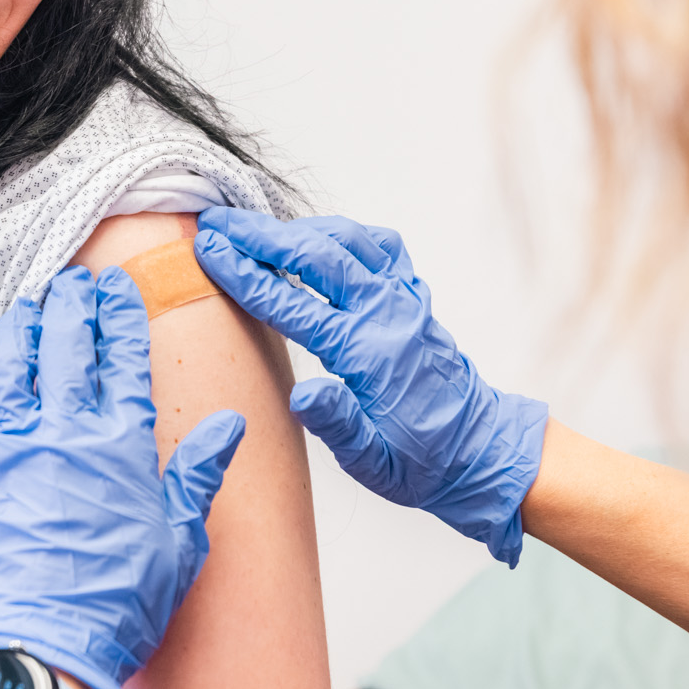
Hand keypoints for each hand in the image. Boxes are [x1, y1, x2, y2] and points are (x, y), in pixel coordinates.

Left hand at [0, 265, 245, 688]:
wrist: (48, 642)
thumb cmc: (119, 601)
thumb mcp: (180, 539)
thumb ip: (198, 472)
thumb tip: (229, 427)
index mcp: (121, 442)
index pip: (122, 356)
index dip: (122, 314)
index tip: (120, 289)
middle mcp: (64, 431)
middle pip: (67, 342)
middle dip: (73, 301)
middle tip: (76, 280)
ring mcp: (13, 446)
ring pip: (12, 362)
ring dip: (23, 326)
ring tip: (31, 307)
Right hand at [193, 208, 545, 565]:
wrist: (481, 452)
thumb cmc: (422, 463)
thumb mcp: (374, 464)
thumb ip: (339, 425)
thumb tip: (302, 394)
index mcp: (369, 354)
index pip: (293, 304)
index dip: (245, 275)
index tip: (208, 252)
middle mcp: (388, 315)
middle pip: (317, 255)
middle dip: (260, 236)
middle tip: (215, 223)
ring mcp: (404, 299)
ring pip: (348, 240)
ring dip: (297, 229)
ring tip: (252, 227)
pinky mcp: (414, 296)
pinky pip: (378, 246)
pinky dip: (342, 233)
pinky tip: (315, 237)